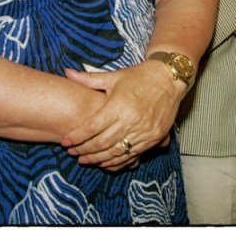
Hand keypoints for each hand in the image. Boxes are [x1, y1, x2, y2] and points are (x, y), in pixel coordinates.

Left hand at [60, 63, 181, 169]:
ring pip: (116, 152)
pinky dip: (117, 161)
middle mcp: (131, 120)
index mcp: (118, 105)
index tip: (66, 142)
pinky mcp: (154, 137)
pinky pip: (132, 155)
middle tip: (73, 153)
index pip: (92, 127)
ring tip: (85, 160)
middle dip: (84, 150)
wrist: (169, 78)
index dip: (77, 136)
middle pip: (102, 143)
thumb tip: (66, 73)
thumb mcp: (114, 77)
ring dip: (98, 159)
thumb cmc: (140, 77)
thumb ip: (89, 79)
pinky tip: (106, 163)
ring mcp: (144, 131)